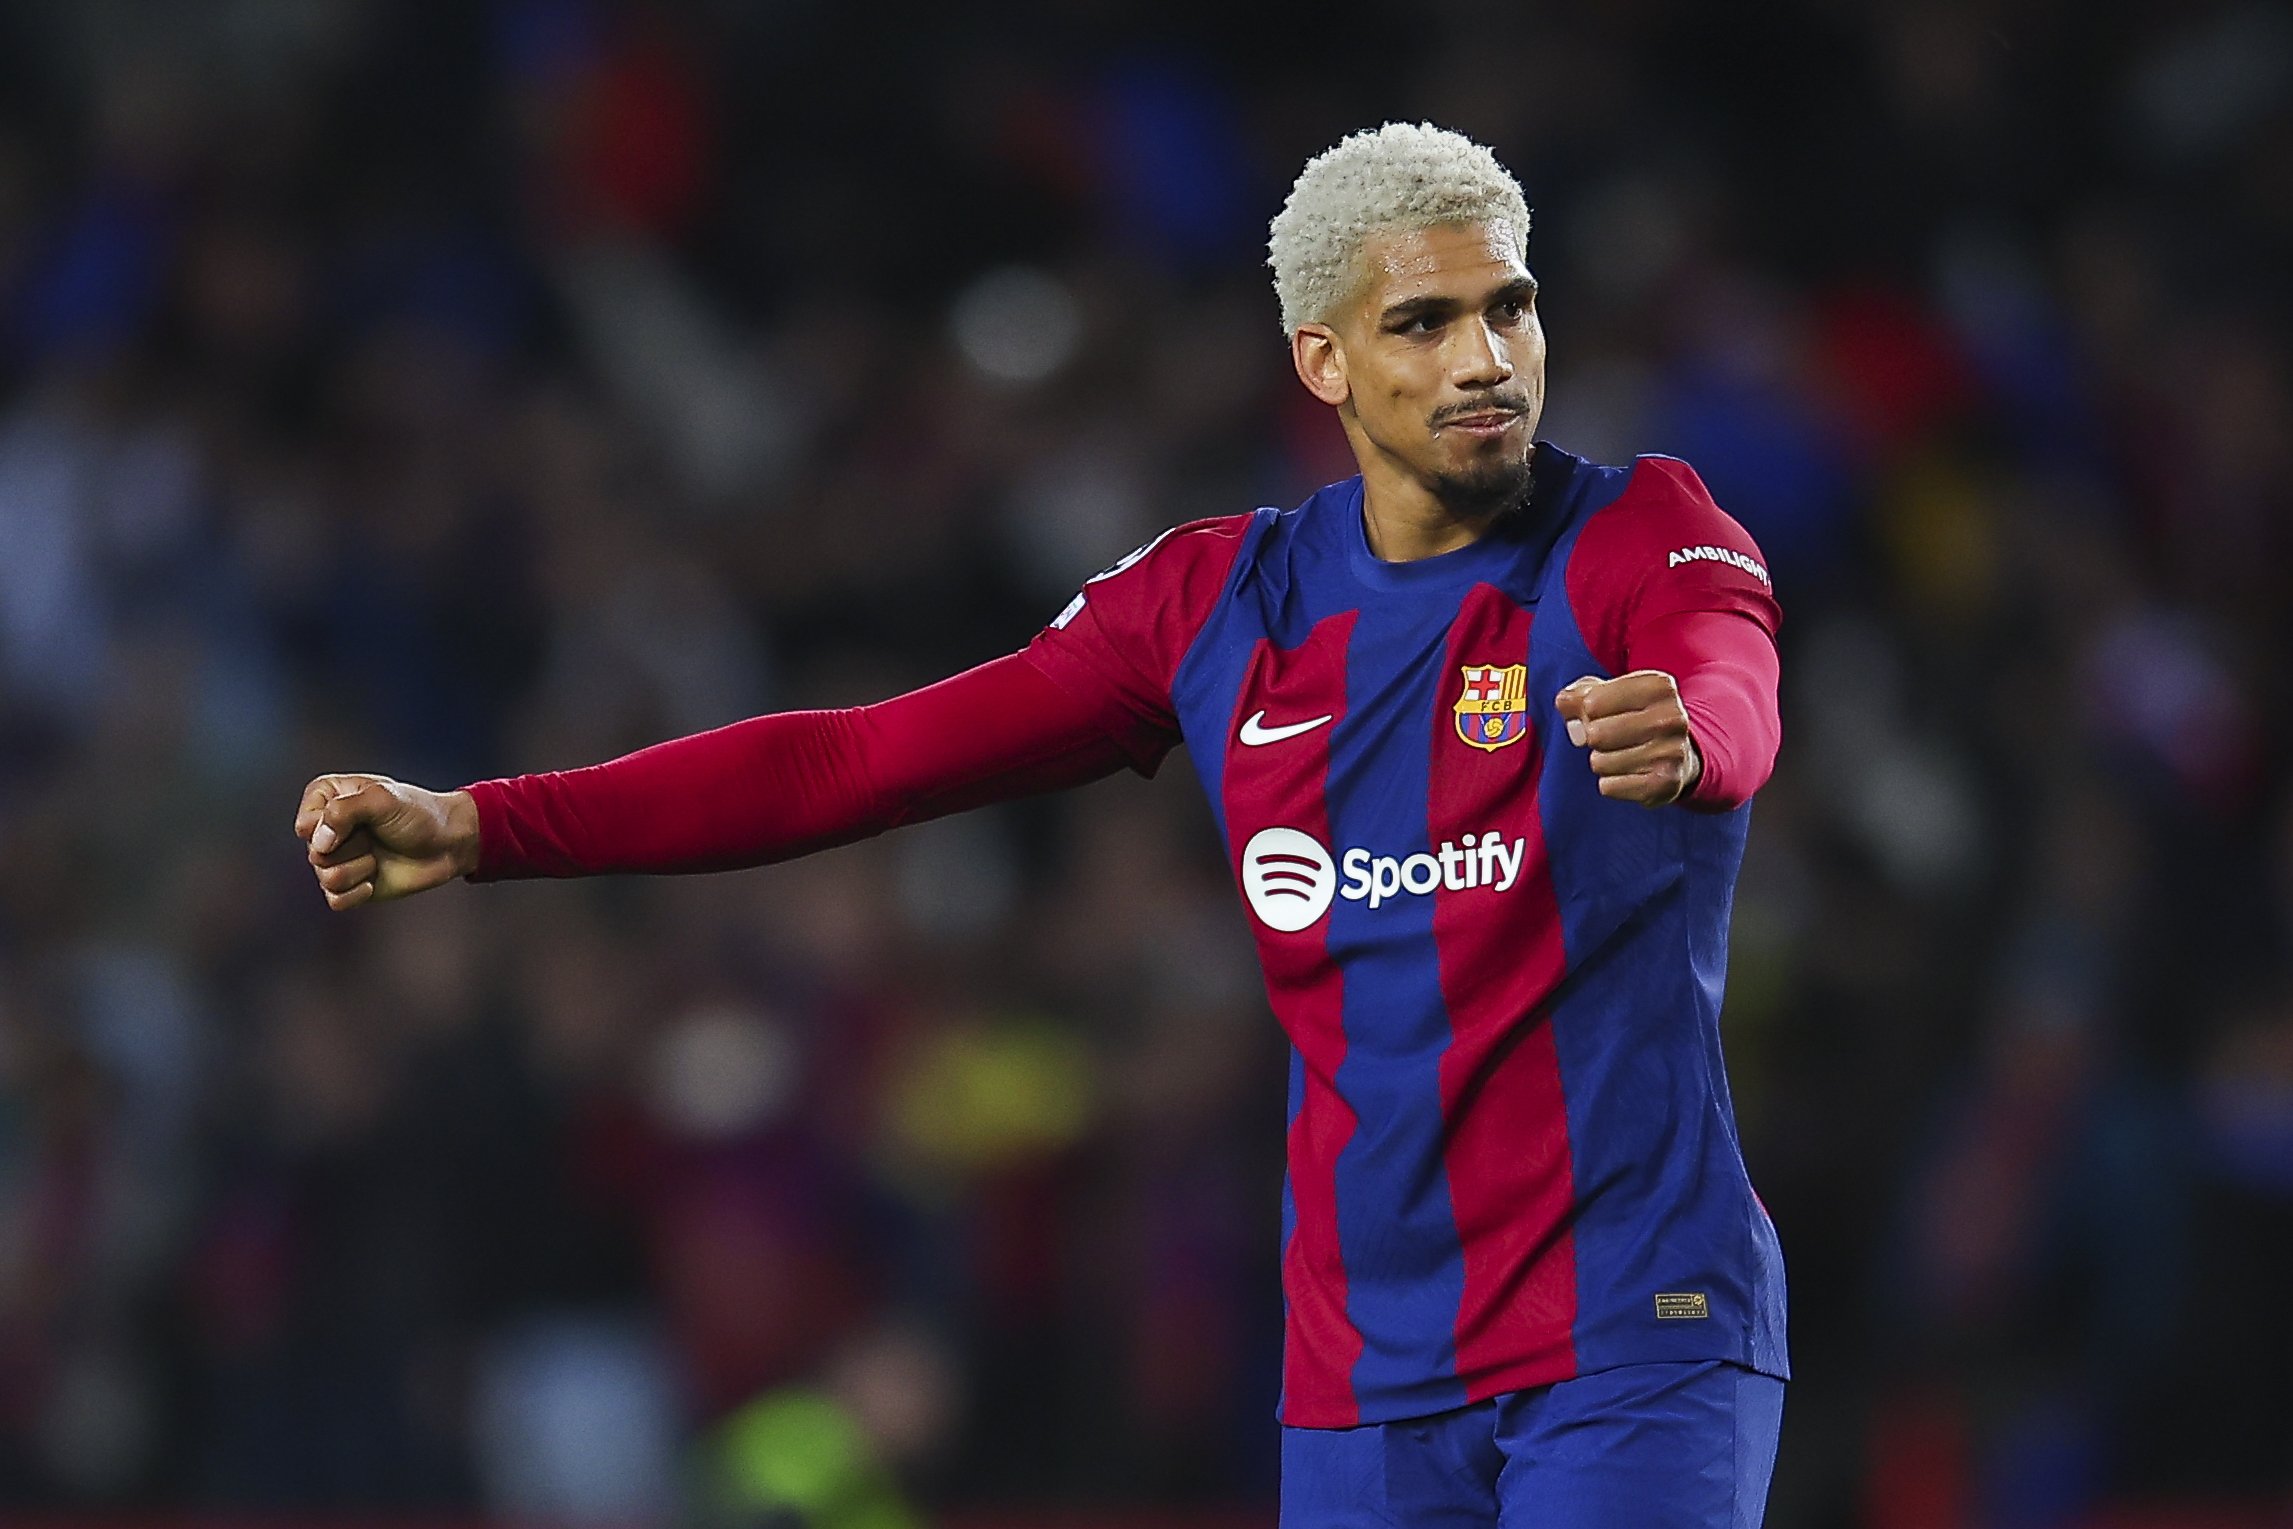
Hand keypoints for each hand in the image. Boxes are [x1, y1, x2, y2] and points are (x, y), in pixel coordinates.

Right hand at [294, 774, 480, 909]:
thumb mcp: (382, 799)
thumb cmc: (419, 814)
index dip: (331, 829)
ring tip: (378, 857)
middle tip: (376, 837)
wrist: (449, 844)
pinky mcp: (349, 886)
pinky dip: (359, 892)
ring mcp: (337, 859)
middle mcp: (325, 829)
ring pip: (325, 877)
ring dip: (359, 869)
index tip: (361, 818)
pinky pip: (335, 900)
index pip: (305, 823)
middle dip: (352, 848)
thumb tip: (318, 842)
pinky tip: (375, 879)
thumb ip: (343, 811)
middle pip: (315, 853)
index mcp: (326, 798)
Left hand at [1554, 671, 1702, 807]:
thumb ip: (1578, 695)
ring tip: (1625, 755)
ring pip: (1599, 763)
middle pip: (1595, 734)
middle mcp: (1672, 717)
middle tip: (1614, 737)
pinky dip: (1612, 783)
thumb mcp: (1609, 695)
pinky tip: (1632, 774)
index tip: (1606, 713)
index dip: (1588, 712)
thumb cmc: (1634, 718)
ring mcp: (1672, 752)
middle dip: (1594, 739)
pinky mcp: (1665, 784)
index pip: (1591, 703)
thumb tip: (1564, 703)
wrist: (1678, 756)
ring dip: (1603, 762)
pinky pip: (1609, 787)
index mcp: (1659, 686)